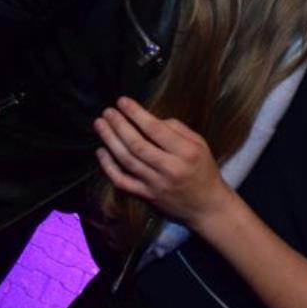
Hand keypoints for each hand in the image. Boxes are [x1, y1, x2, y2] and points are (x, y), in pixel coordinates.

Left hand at [94, 96, 229, 227]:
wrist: (207, 206)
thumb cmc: (204, 170)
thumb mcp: (200, 144)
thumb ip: (177, 129)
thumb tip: (151, 118)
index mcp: (186, 152)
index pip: (156, 130)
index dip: (137, 114)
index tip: (123, 101)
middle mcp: (170, 169)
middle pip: (137, 145)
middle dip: (119, 125)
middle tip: (107, 111)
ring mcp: (155, 184)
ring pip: (127, 161)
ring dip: (110, 141)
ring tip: (100, 124)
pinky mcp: (146, 196)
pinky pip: (122, 181)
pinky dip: (108, 167)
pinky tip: (100, 152)